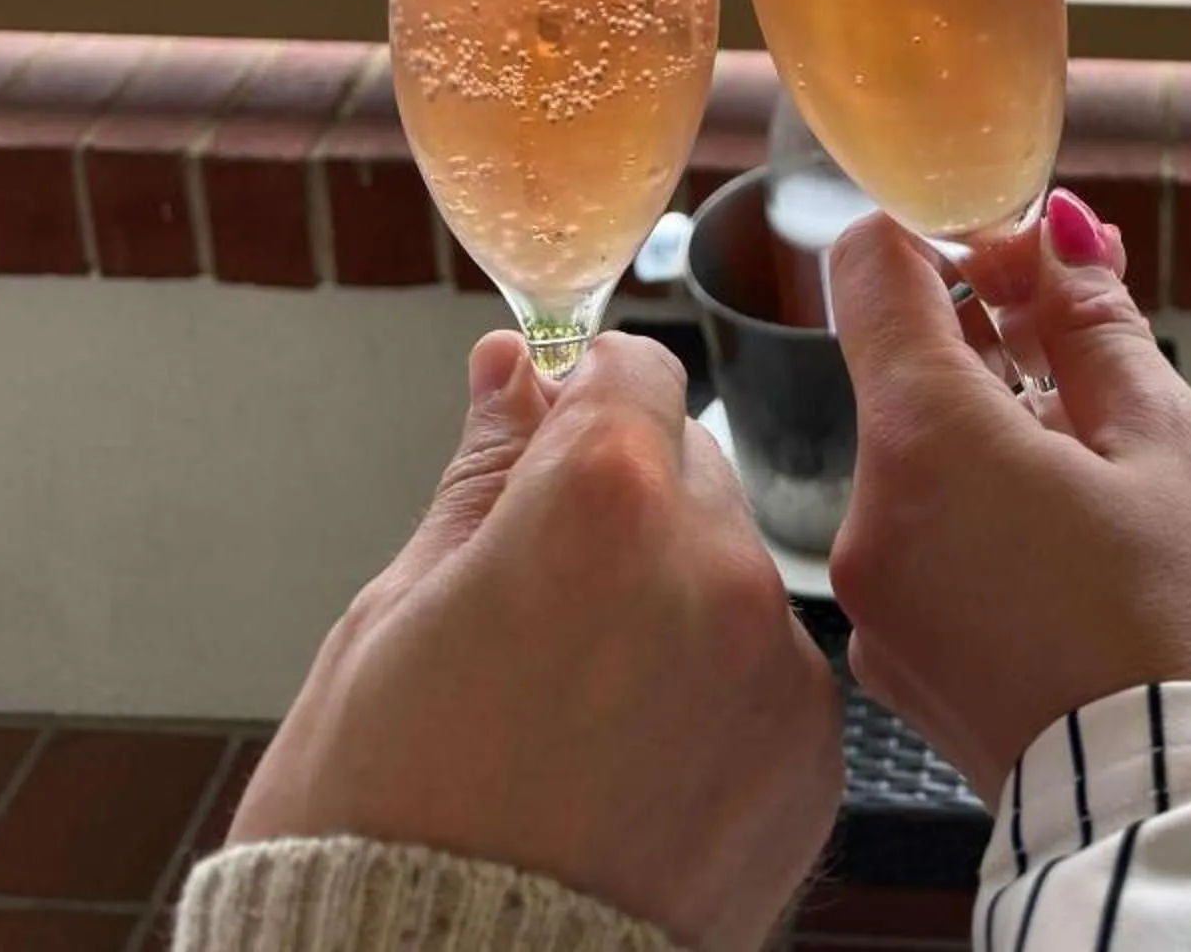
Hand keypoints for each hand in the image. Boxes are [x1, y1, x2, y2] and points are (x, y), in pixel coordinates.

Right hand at [234, 332, 840, 951]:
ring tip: (577, 714)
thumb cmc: (380, 822)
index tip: (546, 445)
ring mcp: (773, 669)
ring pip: (729, 576)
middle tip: (537, 616)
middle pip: (687, 470)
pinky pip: (767, 677)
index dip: (580, 403)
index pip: (633, 373)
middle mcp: (713, 565)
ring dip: (673, 605)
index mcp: (603, 502)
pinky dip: (714, 699)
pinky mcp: (809, 762)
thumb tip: (509, 368)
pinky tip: (632, 769)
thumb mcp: (392, 618)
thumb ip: (481, 475)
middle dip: (623, 510)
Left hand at [828, 190, 1190, 803]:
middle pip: (906, 373)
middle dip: (994, 338)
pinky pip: (930, 549)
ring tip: (1114, 460)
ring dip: (999, 432)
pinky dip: (989, 518)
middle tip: (1096, 335)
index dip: (939, 228)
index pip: (869, 270)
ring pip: (924, 465)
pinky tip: (1082, 542)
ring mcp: (878, 611)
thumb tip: (1054, 237)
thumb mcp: (1171, 443)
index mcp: (922, 448)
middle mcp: (868, 526)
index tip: (1013, 241)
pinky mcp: (907, 671)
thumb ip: (1092, 322)